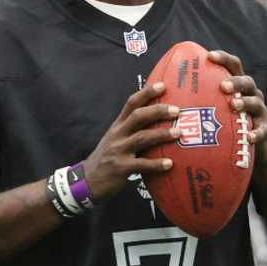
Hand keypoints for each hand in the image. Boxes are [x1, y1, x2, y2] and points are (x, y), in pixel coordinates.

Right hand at [83, 82, 180, 201]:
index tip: (162, 85)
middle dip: (158, 111)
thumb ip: (132, 130)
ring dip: (162, 134)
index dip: (146, 93)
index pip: (131, 103)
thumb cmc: (107, 158)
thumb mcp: (115, 139)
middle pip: (138, 116)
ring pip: (141, 138)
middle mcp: (118, 135)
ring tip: (179, 133)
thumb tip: (158, 123)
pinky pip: (141, 165)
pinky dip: (156, 164)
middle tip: (177, 110)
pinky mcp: (121, 168)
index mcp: (118, 126)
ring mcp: (119, 151)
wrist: (87, 180)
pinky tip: (170, 164)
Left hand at [207, 49, 266, 166]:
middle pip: (247, 81)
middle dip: (235, 81)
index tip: (209, 56)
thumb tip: (166, 91)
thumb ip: (198, 98)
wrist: (253, 146)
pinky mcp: (264, 128)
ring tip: (233, 105)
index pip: (233, 66)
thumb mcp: (215, 108)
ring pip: (255, 102)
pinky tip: (248, 137)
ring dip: (245, 102)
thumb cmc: (226, 123)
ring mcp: (259, 110)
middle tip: (223, 85)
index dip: (223, 58)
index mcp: (238, 85)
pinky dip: (256, 133)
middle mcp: (251, 94)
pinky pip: (262, 130)